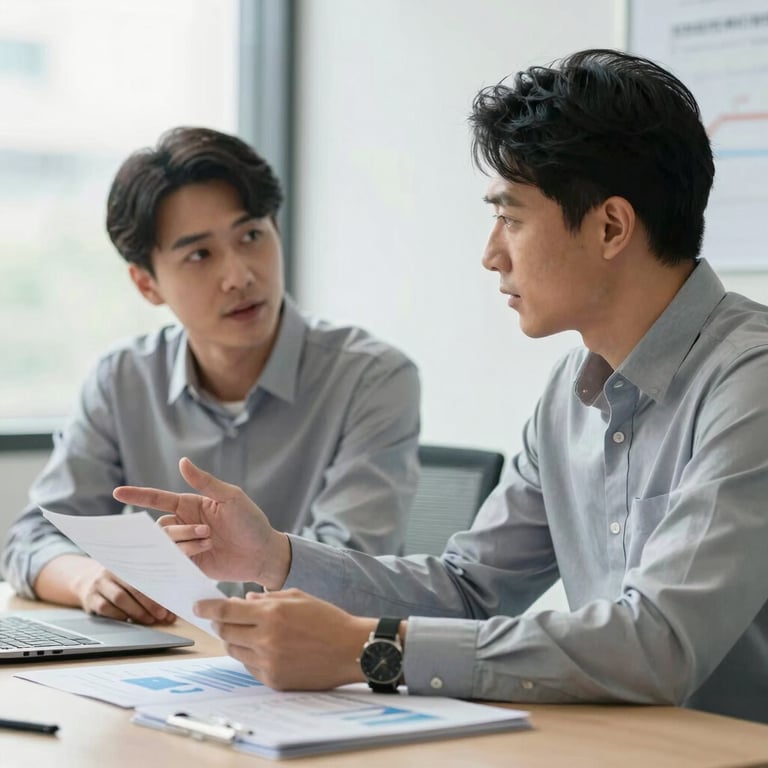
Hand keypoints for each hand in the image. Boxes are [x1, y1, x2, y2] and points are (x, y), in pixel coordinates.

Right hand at [35, 555, 174, 624]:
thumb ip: (149, 579)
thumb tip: (174, 597)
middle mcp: (111, 570)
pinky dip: (120, 616)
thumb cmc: (120, 579)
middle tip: (163, 614)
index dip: (159, 586)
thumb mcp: (132, 573)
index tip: (171, 598)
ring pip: (120, 598)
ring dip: (137, 611)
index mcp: (126, 561)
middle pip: (134, 586)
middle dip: (150, 602)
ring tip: (150, 620)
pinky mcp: (90, 598)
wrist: (85, 580)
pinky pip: (106, 608)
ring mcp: (99, 584)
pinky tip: (130, 621)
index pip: (145, 572)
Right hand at [113, 457, 291, 588]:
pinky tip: (199, 555)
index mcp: (191, 505)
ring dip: (186, 543)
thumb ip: (206, 482)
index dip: (138, 495)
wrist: (263, 554)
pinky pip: (174, 562)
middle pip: (162, 527)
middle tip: (206, 532)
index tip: (117, 492)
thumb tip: (182, 462)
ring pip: (167, 544)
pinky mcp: (190, 565)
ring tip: (211, 542)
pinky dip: (183, 558)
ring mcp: (187, 545)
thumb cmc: (250, 522)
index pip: (158, 499)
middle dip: (179, 530)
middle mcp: (185, 524)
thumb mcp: (231, 498)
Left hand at [195, 589, 373, 689]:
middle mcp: (266, 640)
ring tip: (248, 633)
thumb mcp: (299, 598)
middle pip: (226, 633)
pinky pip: (250, 667)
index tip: (198, 606)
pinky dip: (251, 656)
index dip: (208, 608)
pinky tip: (264, 648)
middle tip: (223, 619)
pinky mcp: (274, 680)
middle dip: (220, 624)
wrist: (351, 650)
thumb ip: (268, 599)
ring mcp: (269, 663)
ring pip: (235, 651)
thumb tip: (244, 602)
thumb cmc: (328, 619)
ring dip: (235, 640)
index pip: (227, 612)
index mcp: (272, 615)